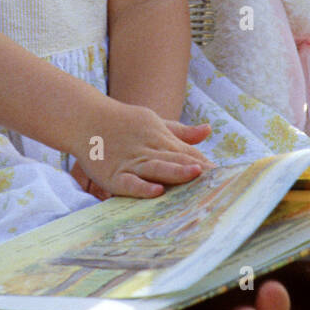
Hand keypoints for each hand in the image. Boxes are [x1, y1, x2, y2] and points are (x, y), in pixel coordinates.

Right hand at [69, 101, 212, 198]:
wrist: (84, 118)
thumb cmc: (122, 123)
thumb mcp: (154, 122)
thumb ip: (180, 132)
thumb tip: (208, 129)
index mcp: (159, 138)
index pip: (187, 151)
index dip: (204, 162)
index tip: (225, 175)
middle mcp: (148, 150)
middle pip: (175, 159)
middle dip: (197, 169)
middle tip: (219, 181)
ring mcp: (130, 162)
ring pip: (156, 167)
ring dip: (176, 171)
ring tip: (195, 174)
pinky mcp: (113, 175)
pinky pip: (129, 183)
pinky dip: (142, 187)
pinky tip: (157, 191)